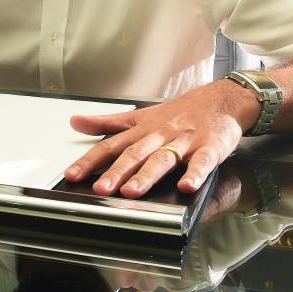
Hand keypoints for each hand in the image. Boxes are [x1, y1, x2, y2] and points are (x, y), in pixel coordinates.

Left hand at [63, 81, 259, 197]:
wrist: (220, 100)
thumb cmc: (179, 112)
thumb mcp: (140, 115)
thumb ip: (107, 122)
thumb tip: (75, 121)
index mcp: (142, 131)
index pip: (111, 146)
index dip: (90, 160)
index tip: (72, 175)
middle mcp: (160, 135)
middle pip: (135, 154)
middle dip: (117, 172)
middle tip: (101, 189)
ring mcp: (184, 141)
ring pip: (163, 159)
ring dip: (147, 175)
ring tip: (132, 191)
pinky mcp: (209, 147)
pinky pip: (202, 162)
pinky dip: (195, 174)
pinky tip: (186, 186)